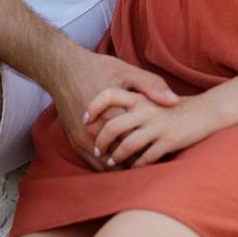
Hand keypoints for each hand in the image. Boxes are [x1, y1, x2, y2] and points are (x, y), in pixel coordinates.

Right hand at [44, 44, 178, 171]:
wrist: (64, 70)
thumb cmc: (98, 69)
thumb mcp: (127, 71)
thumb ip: (151, 86)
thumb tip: (173, 101)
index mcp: (113, 112)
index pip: (136, 141)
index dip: (152, 149)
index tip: (165, 149)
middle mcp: (96, 129)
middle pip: (123, 156)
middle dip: (139, 161)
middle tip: (156, 161)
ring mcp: (83, 138)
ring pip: (107, 164)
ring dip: (123, 167)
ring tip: (140, 166)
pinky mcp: (75, 141)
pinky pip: (93, 163)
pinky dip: (107, 168)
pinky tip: (120, 165)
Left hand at [86, 89, 219, 168]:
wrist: (206, 111)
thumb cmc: (176, 107)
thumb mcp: (154, 97)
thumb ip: (133, 104)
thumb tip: (109, 115)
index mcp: (141, 97)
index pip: (109, 95)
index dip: (93, 107)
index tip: (85, 121)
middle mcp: (147, 109)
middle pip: (113, 126)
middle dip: (101, 142)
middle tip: (98, 150)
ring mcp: (158, 125)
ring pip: (126, 145)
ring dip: (115, 157)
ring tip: (111, 162)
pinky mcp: (169, 140)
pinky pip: (145, 157)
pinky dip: (136, 166)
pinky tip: (133, 168)